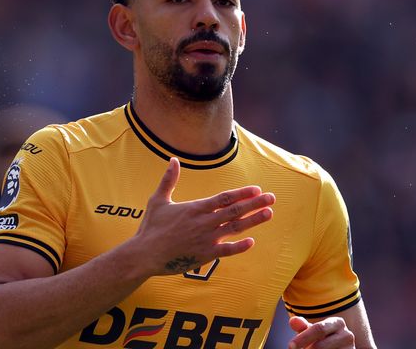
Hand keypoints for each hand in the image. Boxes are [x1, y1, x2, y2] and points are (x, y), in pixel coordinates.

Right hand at [134, 157, 274, 275]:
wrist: (143, 255)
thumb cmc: (150, 227)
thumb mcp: (158, 200)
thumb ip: (169, 180)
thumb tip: (173, 160)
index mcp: (195, 208)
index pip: (224, 198)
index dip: (241, 193)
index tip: (256, 189)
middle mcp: (203, 222)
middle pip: (234, 211)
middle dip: (255, 204)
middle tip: (272, 198)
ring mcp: (205, 239)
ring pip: (234, 228)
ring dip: (253, 221)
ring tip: (269, 214)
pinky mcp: (204, 255)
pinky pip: (225, 251)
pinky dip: (239, 247)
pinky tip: (251, 242)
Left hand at [288, 316, 354, 348]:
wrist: (339, 348)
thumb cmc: (322, 339)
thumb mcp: (312, 332)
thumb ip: (303, 327)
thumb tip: (293, 321)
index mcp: (337, 323)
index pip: (318, 329)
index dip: (303, 338)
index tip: (290, 346)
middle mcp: (347, 335)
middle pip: (320, 346)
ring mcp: (350, 348)